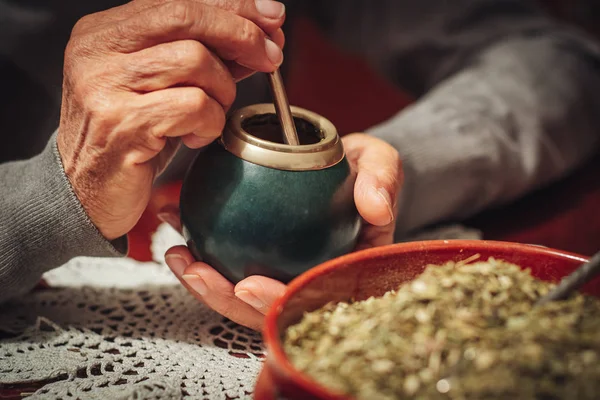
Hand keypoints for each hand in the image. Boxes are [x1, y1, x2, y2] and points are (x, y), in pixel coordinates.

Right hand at [57, 0, 285, 240]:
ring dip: (222, 91)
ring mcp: (105, 85)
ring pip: (195, 60)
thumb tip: (259, 38)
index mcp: (105, 32)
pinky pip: (194, 106)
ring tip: (211, 116)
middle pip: (186, 15)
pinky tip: (195, 137)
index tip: (272, 17)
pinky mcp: (121, 123)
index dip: (233, 6)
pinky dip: (210, 123)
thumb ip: (203, 59)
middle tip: (270, 57)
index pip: (177, 0)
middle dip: (241, 33)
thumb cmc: (130, 139)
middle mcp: (98, 50)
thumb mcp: (165, 89)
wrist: (84, 193)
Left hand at [161, 133, 402, 329]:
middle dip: (226, 300)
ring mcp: (285, 273)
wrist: (342, 165)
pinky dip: (201, 252)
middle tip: (196, 270)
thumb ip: (382, 179)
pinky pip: (229, 265)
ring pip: (242, 295)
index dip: (279, 303)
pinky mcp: (261, 259)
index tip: (248, 286)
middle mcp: (313, 283)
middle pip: (268, 310)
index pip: (312, 302)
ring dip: (205, 283)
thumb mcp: (379, 163)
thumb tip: (378, 210)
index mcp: (346, 274)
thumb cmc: (361, 169)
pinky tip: (178, 227)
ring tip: (178, 255)